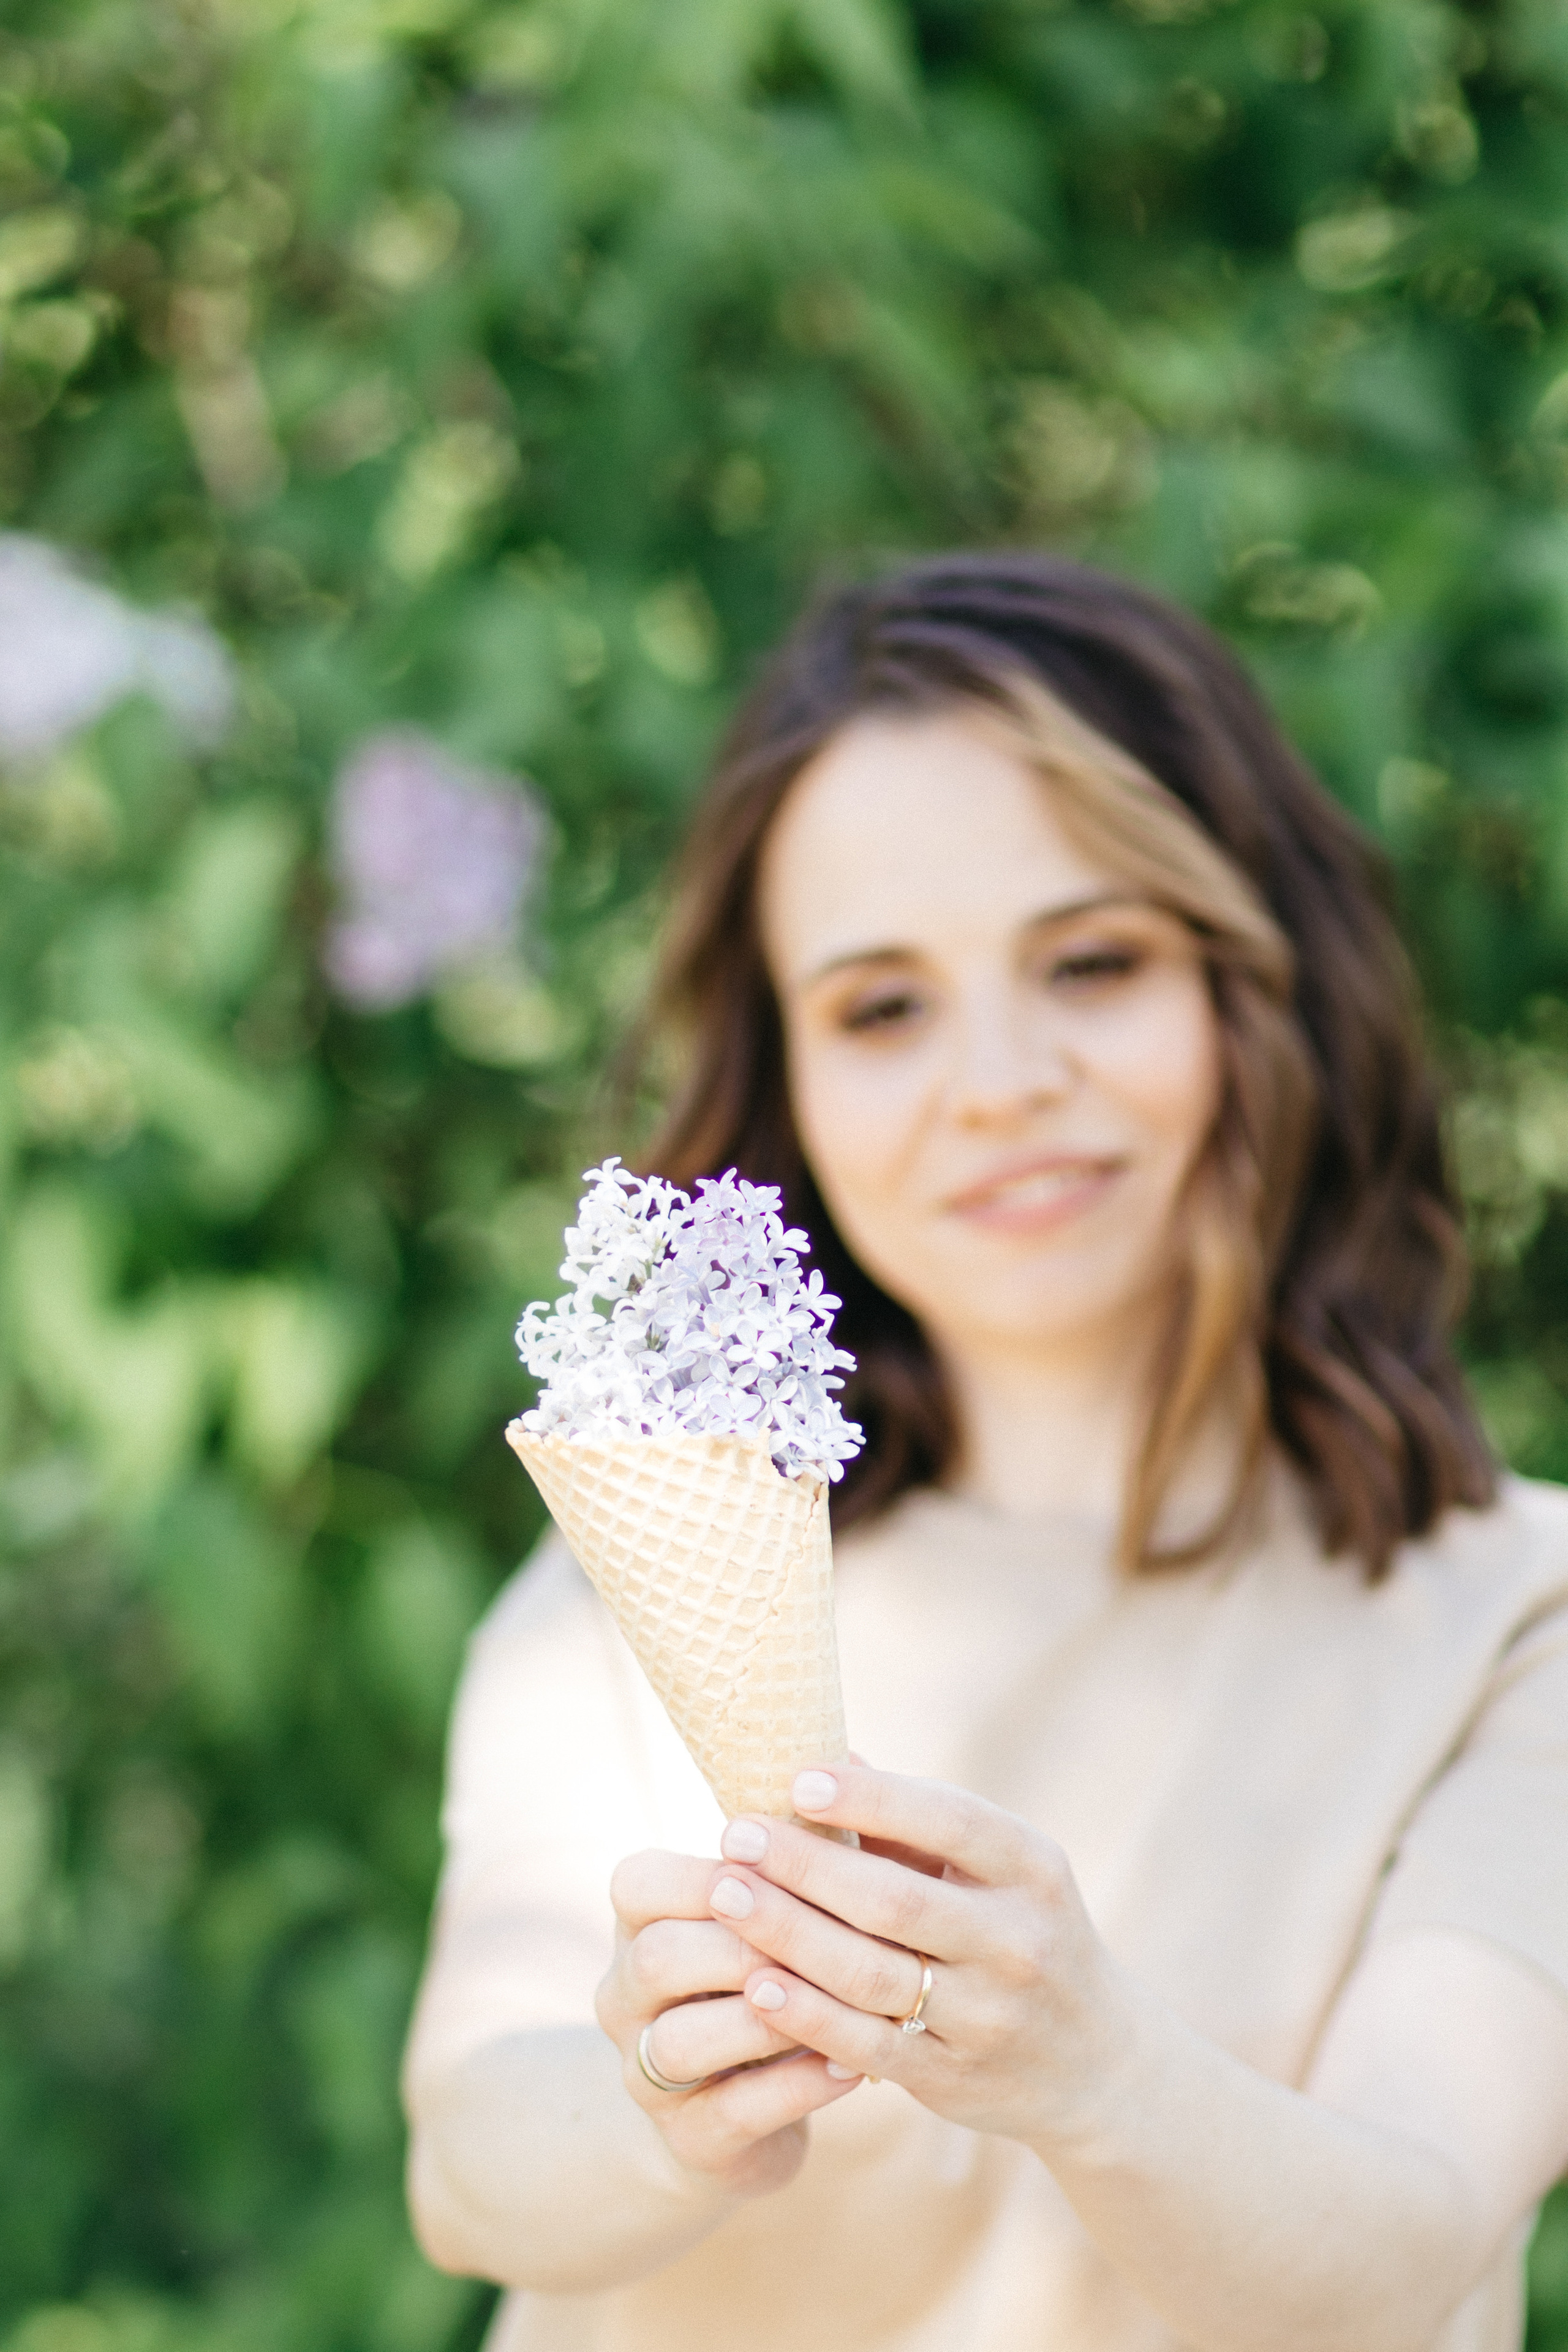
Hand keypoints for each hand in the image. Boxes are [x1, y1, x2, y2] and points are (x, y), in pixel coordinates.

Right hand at [595, 1847, 864, 2198]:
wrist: (737, 2113)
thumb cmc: (764, 1975)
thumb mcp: (761, 1915)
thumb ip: (790, 1854)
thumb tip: (850, 1758)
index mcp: (636, 1927)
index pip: (640, 1882)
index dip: (710, 1871)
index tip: (781, 1864)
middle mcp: (623, 1997)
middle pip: (658, 1956)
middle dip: (746, 1942)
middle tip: (825, 1935)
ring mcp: (646, 2073)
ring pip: (683, 2039)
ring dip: (769, 2017)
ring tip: (844, 2003)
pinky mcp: (688, 2139)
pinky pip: (735, 2112)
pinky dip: (799, 2087)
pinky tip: (854, 2066)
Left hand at [704, 1763, 1138, 2151]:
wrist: (1096, 2063)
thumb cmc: (1022, 1933)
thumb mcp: (1001, 1871)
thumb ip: (918, 1821)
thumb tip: (829, 1752)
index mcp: (1033, 1868)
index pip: (948, 1820)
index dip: (871, 1798)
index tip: (797, 1779)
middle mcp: (1018, 1941)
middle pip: (894, 1900)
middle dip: (804, 1865)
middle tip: (734, 1834)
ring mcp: (988, 2016)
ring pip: (870, 1974)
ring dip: (786, 1933)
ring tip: (724, 1896)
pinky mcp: (954, 2079)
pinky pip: (866, 2043)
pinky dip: (806, 2014)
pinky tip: (756, 1982)